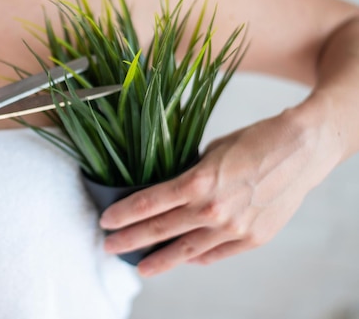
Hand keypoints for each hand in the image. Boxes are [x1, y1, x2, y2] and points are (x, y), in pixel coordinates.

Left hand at [98, 107, 340, 275]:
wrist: (301, 148)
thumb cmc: (253, 141)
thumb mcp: (211, 152)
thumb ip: (188, 177)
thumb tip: (168, 192)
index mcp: (197, 183)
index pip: (148, 204)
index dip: (123, 215)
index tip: (106, 222)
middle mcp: (212, 210)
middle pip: (160, 230)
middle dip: (130, 240)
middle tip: (110, 246)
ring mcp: (233, 228)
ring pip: (186, 251)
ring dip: (160, 260)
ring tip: (140, 266)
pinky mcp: (252, 239)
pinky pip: (215, 254)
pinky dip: (196, 258)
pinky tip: (182, 259)